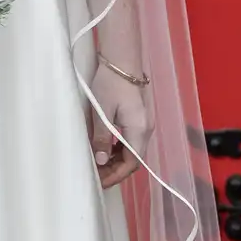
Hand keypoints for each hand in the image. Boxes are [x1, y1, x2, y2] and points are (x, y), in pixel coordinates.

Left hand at [88, 61, 149, 188]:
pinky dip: (118, 148)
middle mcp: (145, 129)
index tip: (100, 182)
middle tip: (95, 175)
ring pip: (131, 150)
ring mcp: (143, 123)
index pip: (132, 163)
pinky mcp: (138, 117)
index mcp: (139, 129)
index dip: (116, 176)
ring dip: (115, 160)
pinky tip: (104, 148)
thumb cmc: (111, 81)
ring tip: (96, 164)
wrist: (121, 58)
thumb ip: (102, 138)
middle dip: (114, 170)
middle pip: (133, 159)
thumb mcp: (102, 111)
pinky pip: (130, 140)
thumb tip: (101, 160)